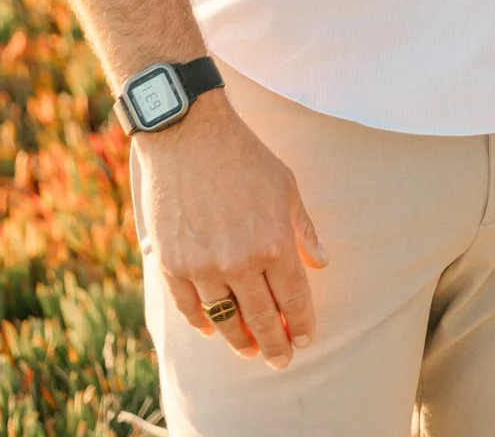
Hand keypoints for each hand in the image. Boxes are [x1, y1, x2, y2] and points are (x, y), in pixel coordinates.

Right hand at [138, 93, 327, 367]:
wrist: (189, 135)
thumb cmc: (244, 157)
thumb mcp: (286, 186)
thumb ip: (303, 230)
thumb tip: (322, 262)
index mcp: (274, 244)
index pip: (294, 300)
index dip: (301, 324)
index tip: (305, 338)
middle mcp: (240, 262)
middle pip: (262, 320)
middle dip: (275, 345)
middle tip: (281, 359)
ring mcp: (203, 267)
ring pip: (224, 321)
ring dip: (240, 340)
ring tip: (250, 348)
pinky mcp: (172, 264)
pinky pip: (190, 308)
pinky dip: (203, 323)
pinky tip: (212, 329)